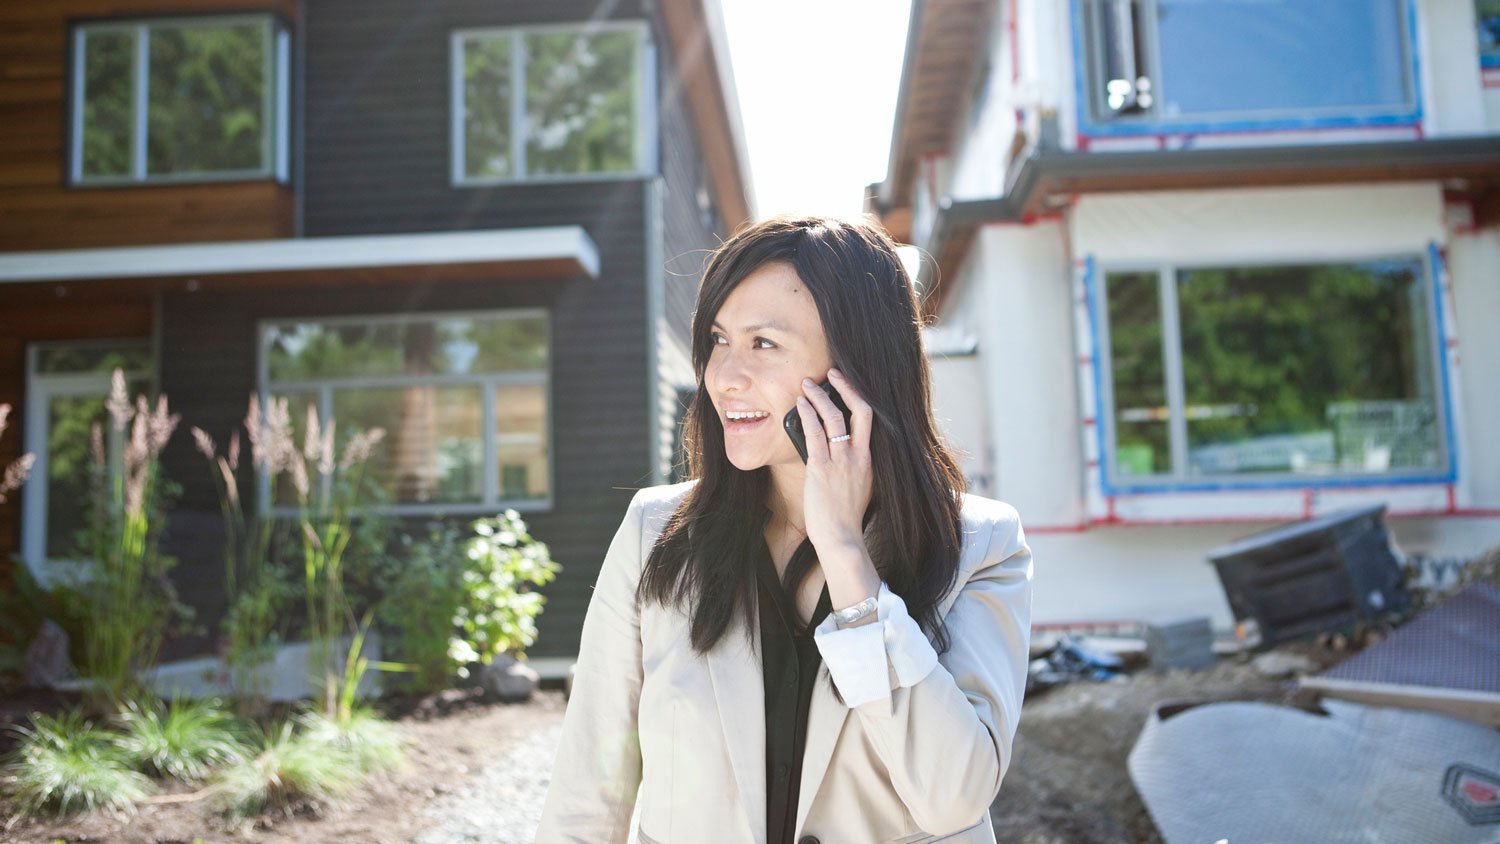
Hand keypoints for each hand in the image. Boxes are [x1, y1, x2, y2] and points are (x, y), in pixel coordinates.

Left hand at [796, 368, 874, 562]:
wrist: (841, 539)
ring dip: (819, 396)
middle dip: (846, 386)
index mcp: (870, 459)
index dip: (859, 396)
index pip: (870, 419)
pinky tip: (799, 405)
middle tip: (831, 372)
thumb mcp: (859, 487)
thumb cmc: (845, 517)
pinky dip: (807, 414)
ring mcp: (841, 462)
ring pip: (834, 417)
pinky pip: (815, 434)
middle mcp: (859, 456)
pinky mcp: (821, 469)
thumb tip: (838, 448)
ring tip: (806, 385)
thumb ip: (853, 466)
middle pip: (861, 410)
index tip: (847, 385)